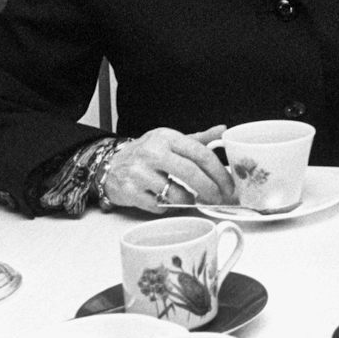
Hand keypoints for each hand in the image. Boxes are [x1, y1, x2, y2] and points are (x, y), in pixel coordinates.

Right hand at [103, 125, 235, 211]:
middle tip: (218, 199)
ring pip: (175, 193)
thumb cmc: (147, 153)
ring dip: (187, 200)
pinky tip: (164, 200)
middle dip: (209, 189)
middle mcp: (153, 152)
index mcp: (167, 137)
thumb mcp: (170, 140)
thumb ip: (198, 139)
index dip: (218, 171)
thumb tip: (223, 130)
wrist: (110, 165)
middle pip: (190, 173)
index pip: (200, 153)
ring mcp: (139, 172)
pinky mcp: (130, 191)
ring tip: (189, 199)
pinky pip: (158, 206)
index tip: (228, 185)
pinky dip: (166, 207)